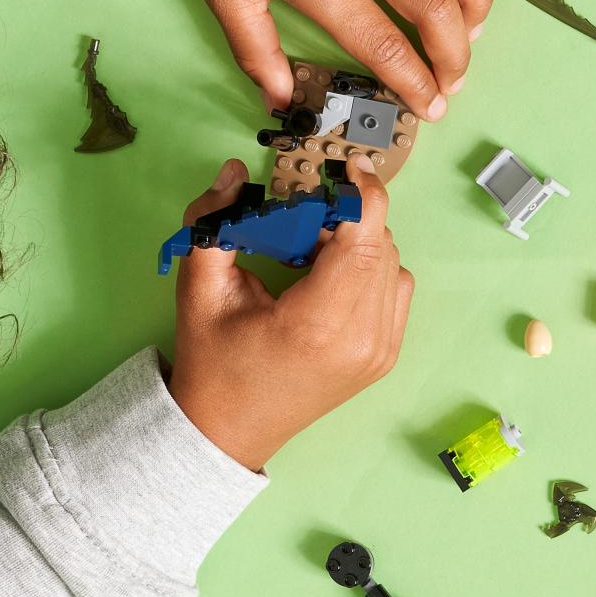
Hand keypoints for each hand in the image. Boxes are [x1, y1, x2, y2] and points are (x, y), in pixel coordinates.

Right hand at [166, 155, 414, 470]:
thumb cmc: (213, 363)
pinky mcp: (383, 356)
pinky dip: (368, 268)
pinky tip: (327, 276)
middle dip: (348, 217)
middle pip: (381, 245)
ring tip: (310, 251)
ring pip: (393, 264)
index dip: (362, 193)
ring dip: (359, 242)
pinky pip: (395, 288)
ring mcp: (379, 351)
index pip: (365, 239)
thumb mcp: (200, 290)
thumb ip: (213, 223)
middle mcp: (362, 339)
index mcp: (319, 324)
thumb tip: (234, 172)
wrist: (227, 430)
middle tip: (302, 215)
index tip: (345, 166)